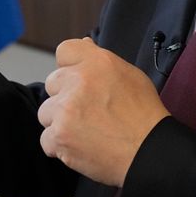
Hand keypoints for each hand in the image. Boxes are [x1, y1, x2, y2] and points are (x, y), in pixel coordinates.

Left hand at [37, 38, 170, 186]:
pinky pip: (46, 139)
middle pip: (52, 83)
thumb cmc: (144, 115)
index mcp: (97, 62)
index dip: (70, 66)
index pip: (65, 51)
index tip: (77, 79)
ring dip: (60, 122)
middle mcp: (78, 82)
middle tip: (87, 111)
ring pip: (46, 112)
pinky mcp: (59, 136)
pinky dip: (60, 146)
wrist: (149, 151)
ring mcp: (65, 109)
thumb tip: (84, 45)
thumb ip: (101, 59)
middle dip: (65, 96)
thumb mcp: (130, 75)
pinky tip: (81, 146)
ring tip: (86, 130)